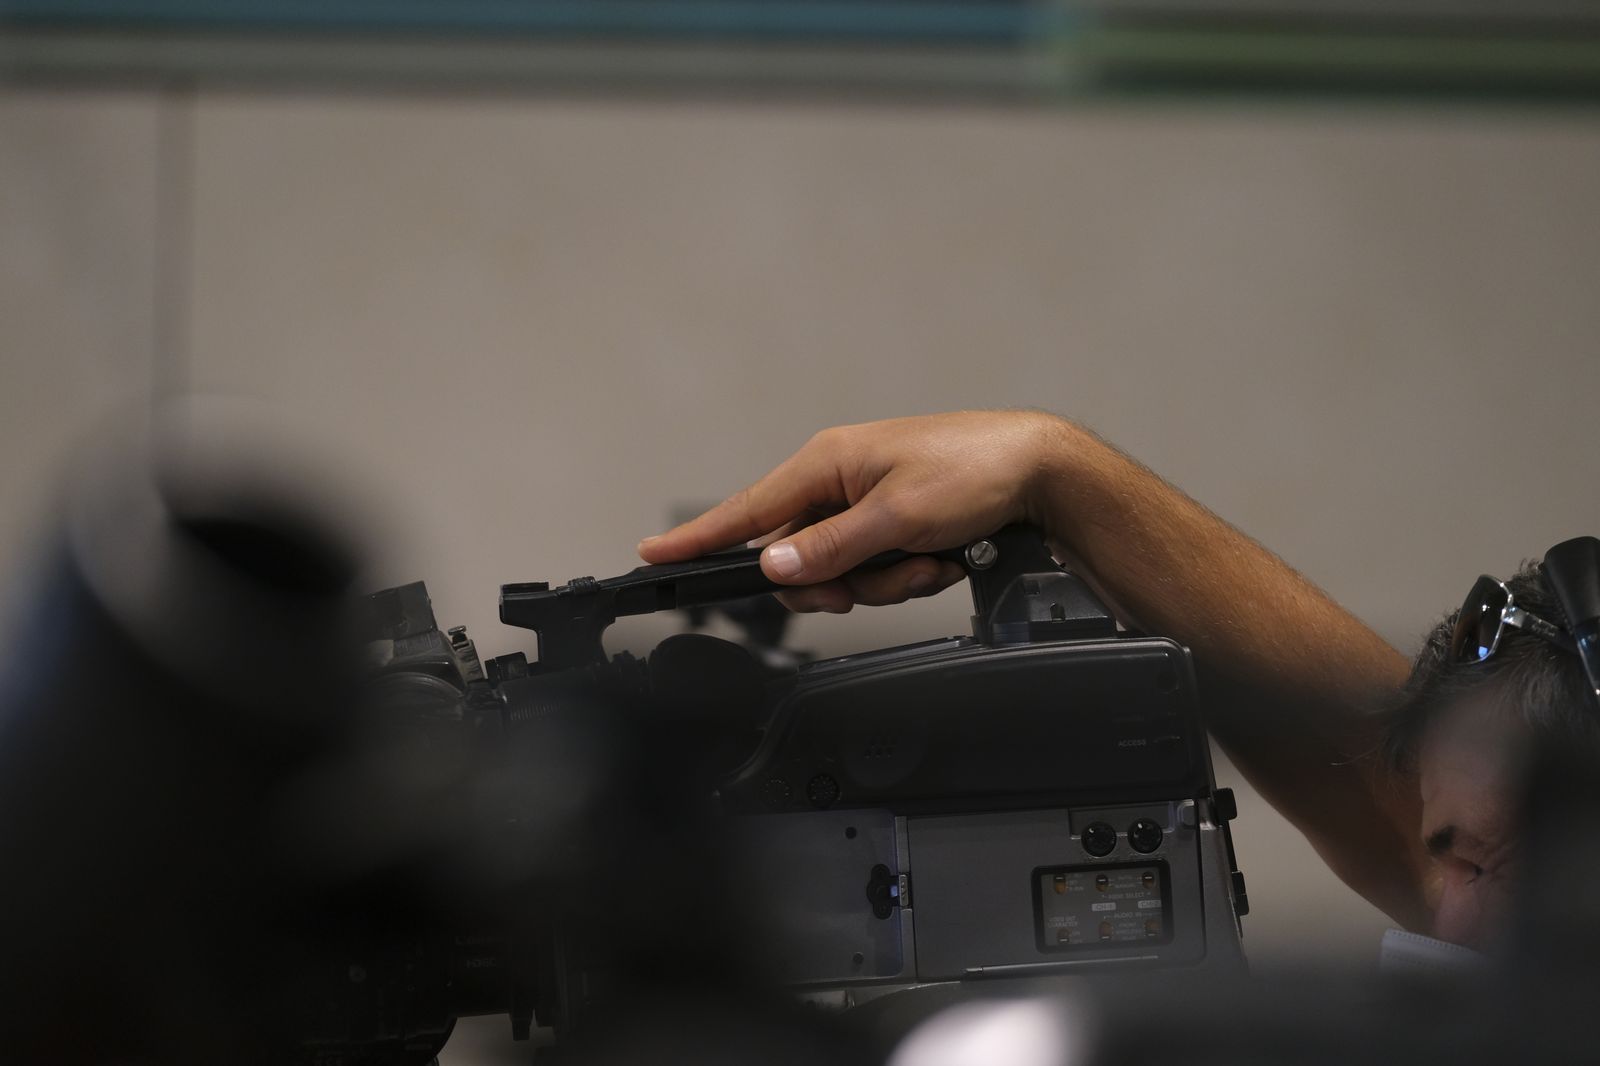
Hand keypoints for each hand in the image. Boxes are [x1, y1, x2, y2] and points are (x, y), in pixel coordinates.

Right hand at [637, 411, 1071, 611]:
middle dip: (839, 582)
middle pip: (797, 559)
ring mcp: (866, 504)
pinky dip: (908, 574)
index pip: (747, 509)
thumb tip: (773, 565)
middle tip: (873, 579)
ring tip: (928, 558)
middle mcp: (839, 480)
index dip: (698, 536)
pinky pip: (876, 570)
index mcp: (827, 462)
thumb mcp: (897, 517)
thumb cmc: (974, 469)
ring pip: (842, 573)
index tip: (653, 553)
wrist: (1039, 471)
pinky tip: (940, 559)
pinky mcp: (893, 523)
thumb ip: (829, 547)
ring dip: (887, 580)